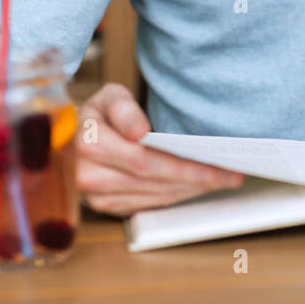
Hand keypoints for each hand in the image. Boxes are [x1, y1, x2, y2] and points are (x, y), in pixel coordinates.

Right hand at [76, 83, 243, 215]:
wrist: (74, 136)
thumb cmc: (99, 113)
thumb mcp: (109, 96)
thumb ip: (123, 107)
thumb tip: (139, 130)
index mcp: (88, 144)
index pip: (144, 159)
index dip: (183, 165)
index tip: (216, 163)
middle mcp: (88, 176)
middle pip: (154, 181)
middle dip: (197, 179)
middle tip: (230, 175)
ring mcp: (96, 197)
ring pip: (154, 196)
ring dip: (191, 190)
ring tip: (221, 180)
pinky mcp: (106, 207)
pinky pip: (149, 204)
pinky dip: (176, 196)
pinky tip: (196, 186)